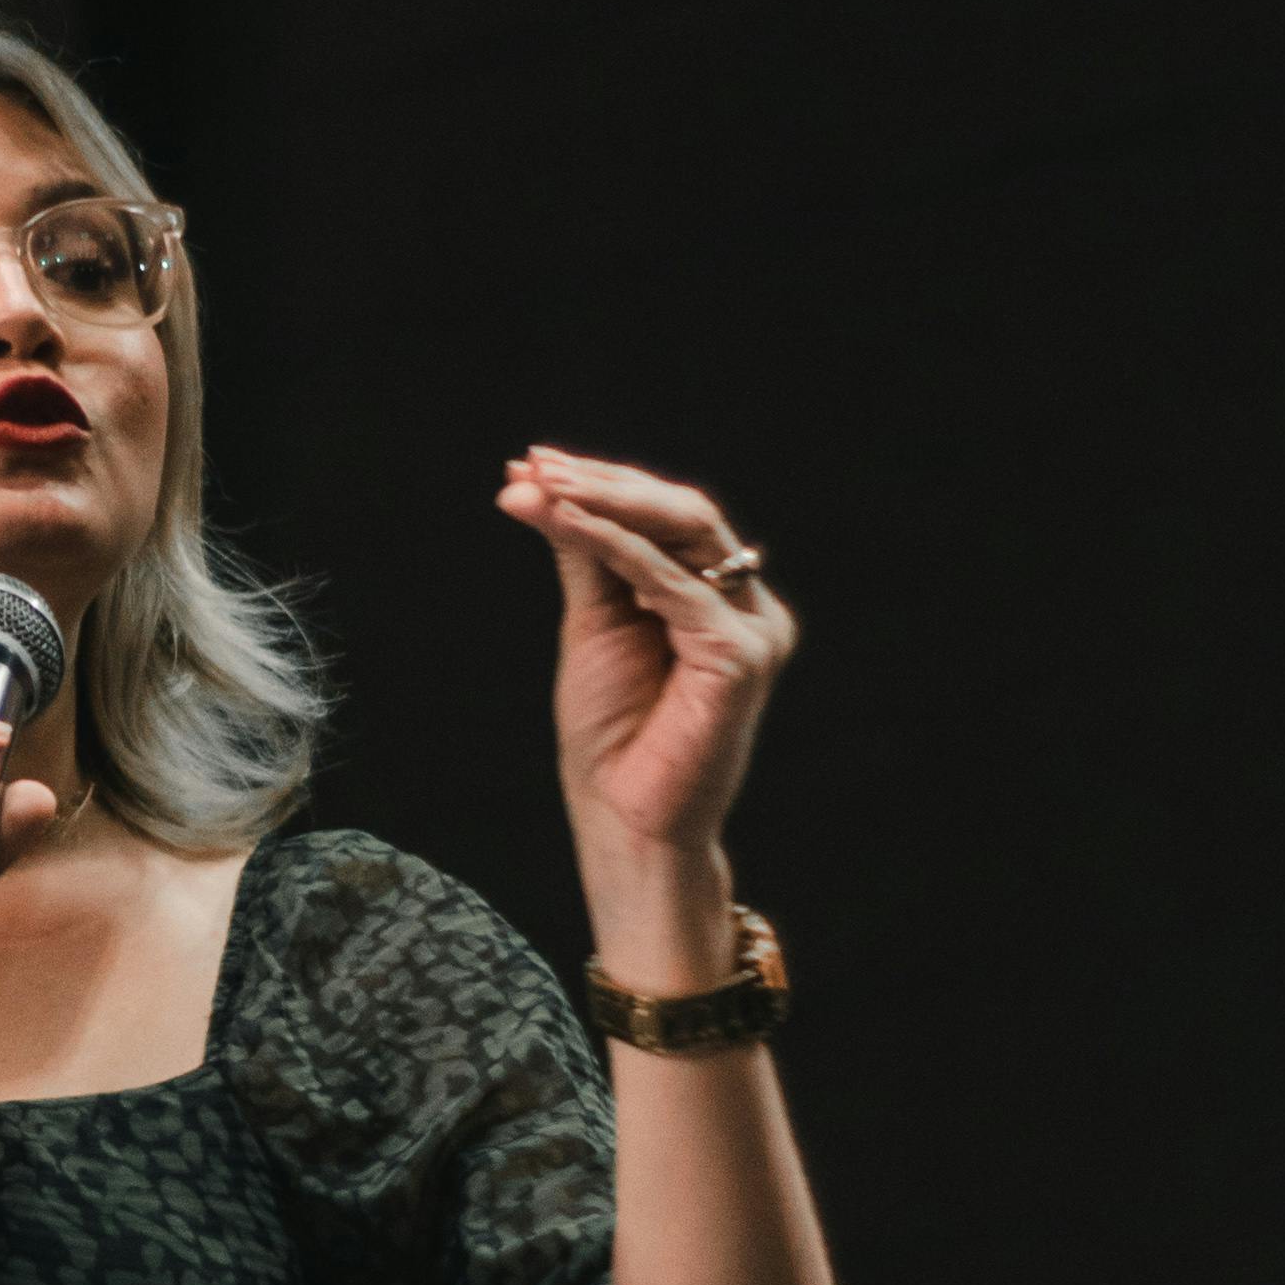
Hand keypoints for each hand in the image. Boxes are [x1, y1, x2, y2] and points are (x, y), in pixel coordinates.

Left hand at [495, 446, 794, 909]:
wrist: (624, 821)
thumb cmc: (613, 735)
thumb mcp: (594, 624)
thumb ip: (585, 555)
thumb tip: (541, 482)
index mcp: (718, 600)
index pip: (668, 518)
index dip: (603, 485)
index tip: (531, 463)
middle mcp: (748, 608)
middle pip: (684, 513)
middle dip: (604, 483)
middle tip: (535, 465)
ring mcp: (753, 629)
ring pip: (685, 532)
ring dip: (605, 501)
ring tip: (542, 484)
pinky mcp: (740, 655)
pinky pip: (671, 582)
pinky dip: (615, 545)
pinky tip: (566, 521)